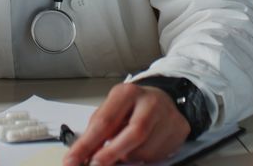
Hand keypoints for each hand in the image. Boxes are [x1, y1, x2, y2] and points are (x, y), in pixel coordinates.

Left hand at [63, 83, 189, 164]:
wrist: (164, 99)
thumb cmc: (132, 107)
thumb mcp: (112, 110)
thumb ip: (98, 130)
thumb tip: (81, 154)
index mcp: (126, 93)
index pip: (105, 121)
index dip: (87, 144)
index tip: (72, 160)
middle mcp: (149, 102)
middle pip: (133, 133)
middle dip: (112, 154)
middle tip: (96, 165)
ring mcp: (168, 116)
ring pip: (145, 149)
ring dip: (128, 157)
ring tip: (123, 151)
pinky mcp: (179, 129)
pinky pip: (158, 155)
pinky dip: (143, 159)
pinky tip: (140, 149)